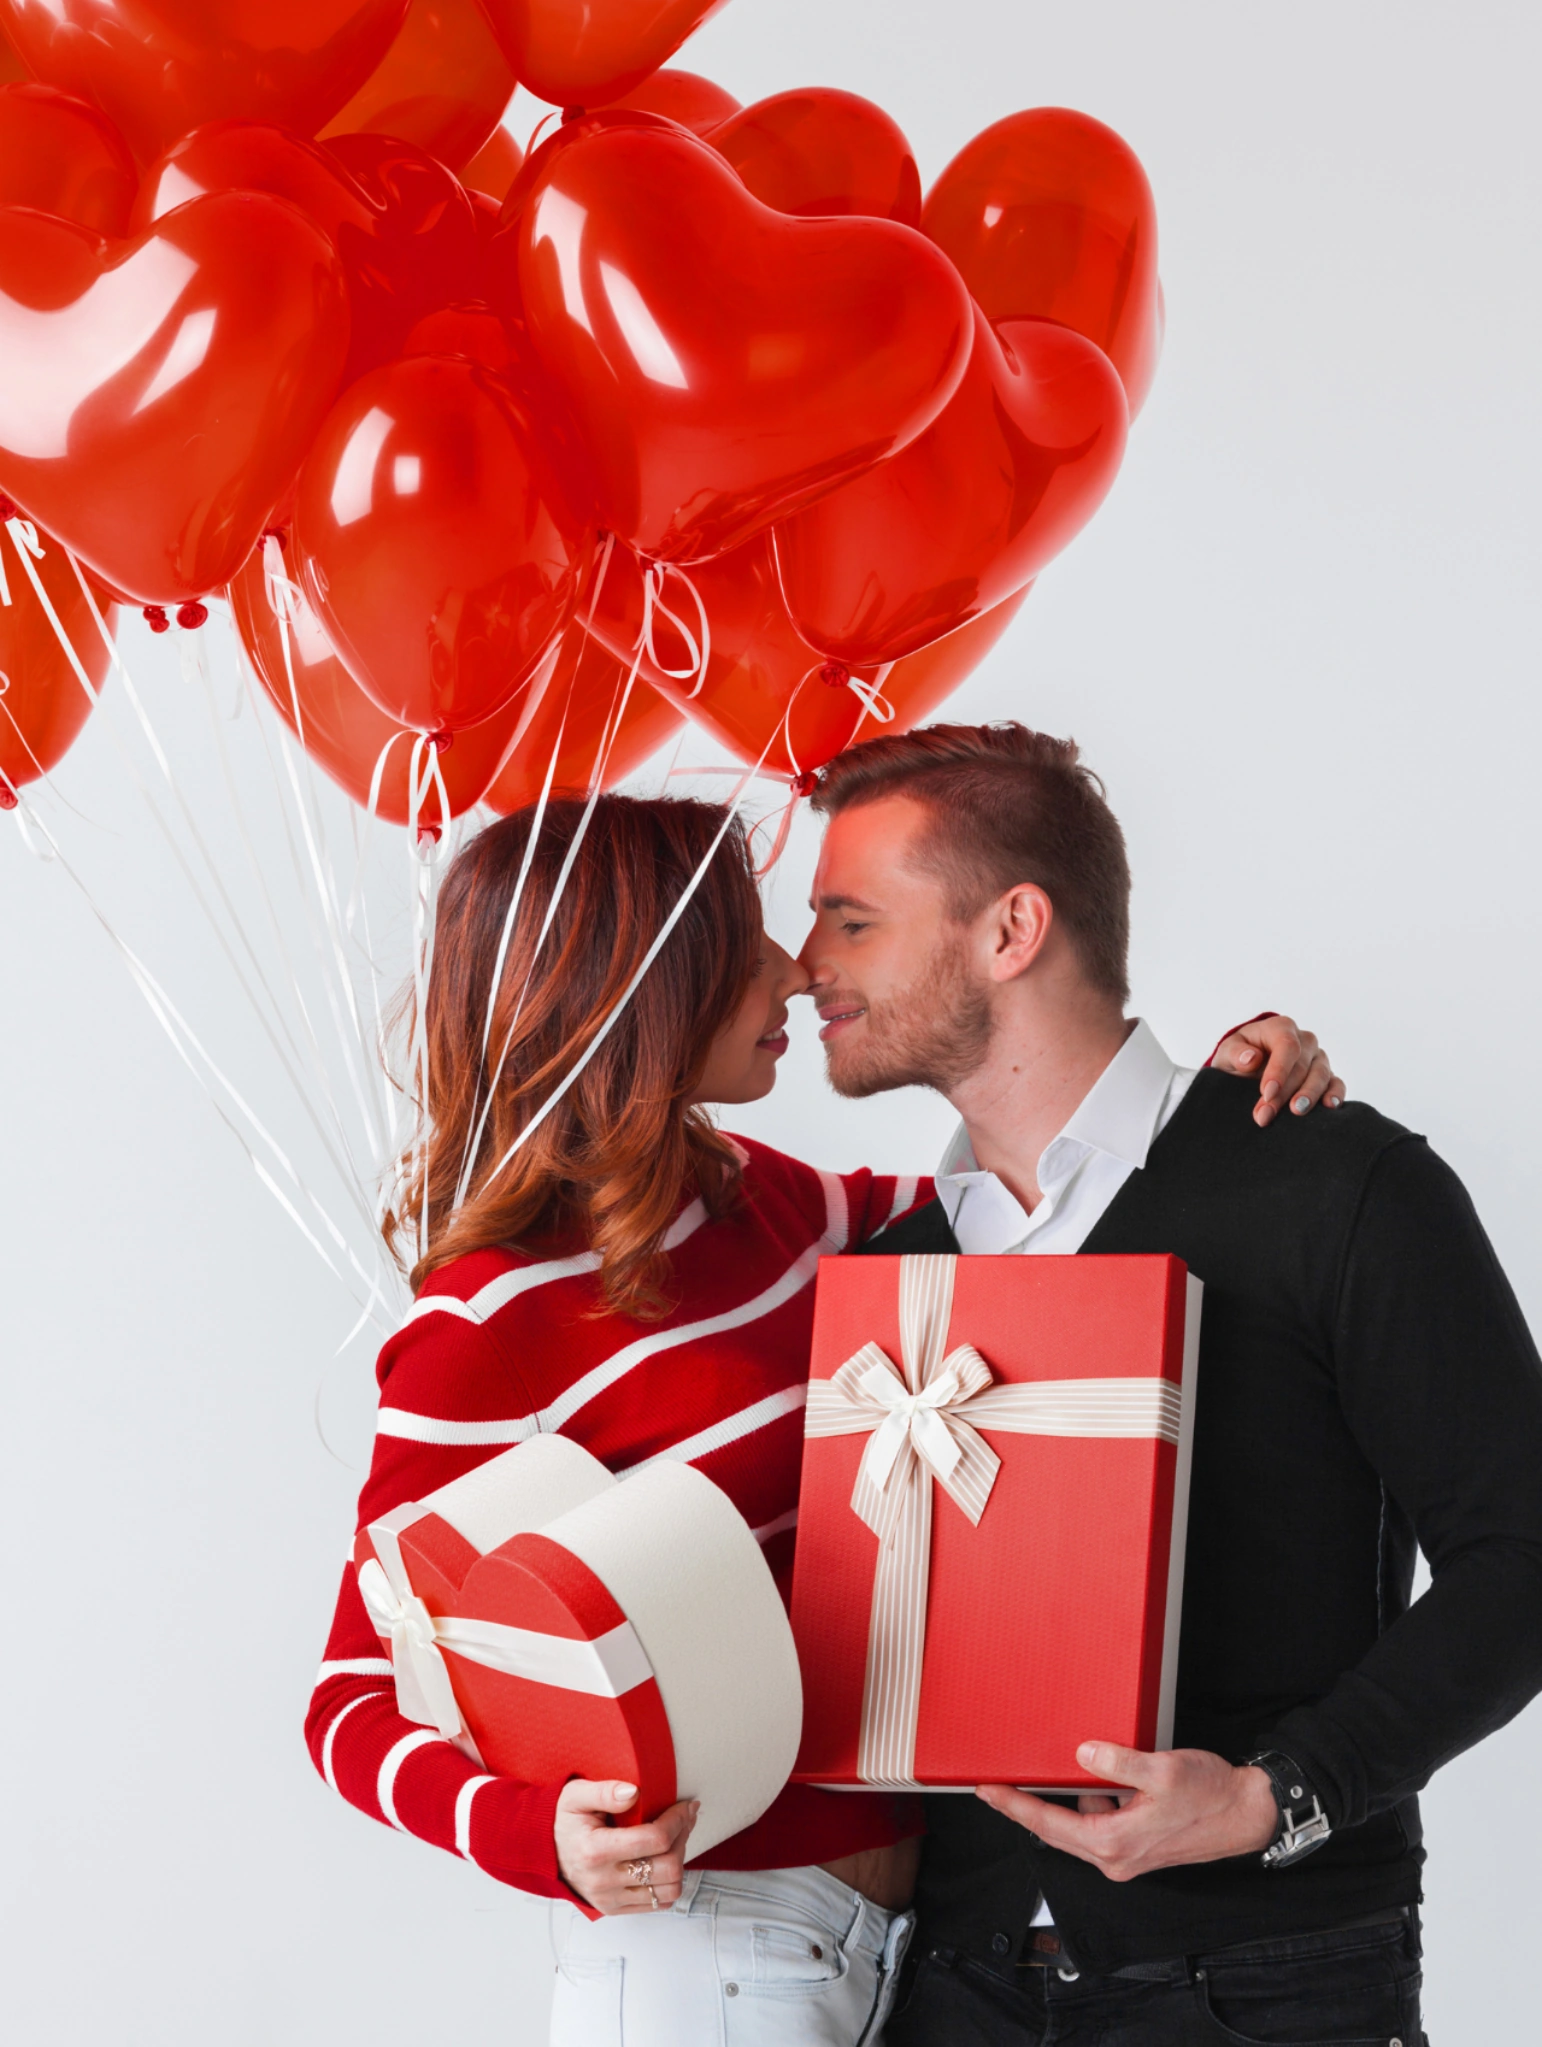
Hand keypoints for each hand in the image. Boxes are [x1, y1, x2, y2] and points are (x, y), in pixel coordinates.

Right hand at [554, 1779, 699, 1914]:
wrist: (544, 1851)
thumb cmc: (563, 1821)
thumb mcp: (576, 1795)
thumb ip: (605, 1792)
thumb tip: (633, 1792)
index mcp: (595, 1850)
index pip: (654, 1840)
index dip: (678, 1821)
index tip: (685, 1806)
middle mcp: (604, 1881)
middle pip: (668, 1868)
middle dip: (683, 1838)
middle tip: (684, 1819)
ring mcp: (610, 1899)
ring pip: (668, 1890)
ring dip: (680, 1861)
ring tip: (676, 1838)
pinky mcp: (614, 1909)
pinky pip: (657, 1904)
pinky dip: (669, 1882)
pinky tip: (663, 1859)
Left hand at [976, 1742, 1277, 1881]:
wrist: (1246, 1815)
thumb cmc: (1211, 1796)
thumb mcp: (1162, 1770)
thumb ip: (1118, 1762)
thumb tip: (1083, 1754)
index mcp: (1114, 1842)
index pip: (1048, 1823)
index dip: (1014, 1806)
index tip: (987, 1791)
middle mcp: (1115, 1857)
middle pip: (1055, 1831)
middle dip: (1024, 1807)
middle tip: (993, 1787)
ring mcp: (1127, 1854)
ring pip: (1078, 1826)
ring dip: (1061, 1803)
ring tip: (1043, 1774)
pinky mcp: (1138, 1844)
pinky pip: (1100, 1823)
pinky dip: (1089, 1802)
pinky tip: (1091, 1778)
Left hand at [1211, 1014, 1345, 1127]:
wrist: (1248, 1068)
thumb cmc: (1239, 1056)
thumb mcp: (1228, 1052)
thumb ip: (1235, 1053)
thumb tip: (1251, 1058)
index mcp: (1281, 1028)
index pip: (1287, 1046)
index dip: (1279, 1070)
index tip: (1266, 1092)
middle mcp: (1305, 1040)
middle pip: (1301, 1066)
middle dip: (1284, 1093)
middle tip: (1265, 1115)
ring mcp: (1318, 1058)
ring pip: (1321, 1075)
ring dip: (1308, 1096)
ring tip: (1295, 1113)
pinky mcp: (1327, 1076)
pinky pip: (1337, 1083)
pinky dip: (1335, 1095)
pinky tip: (1329, 1107)